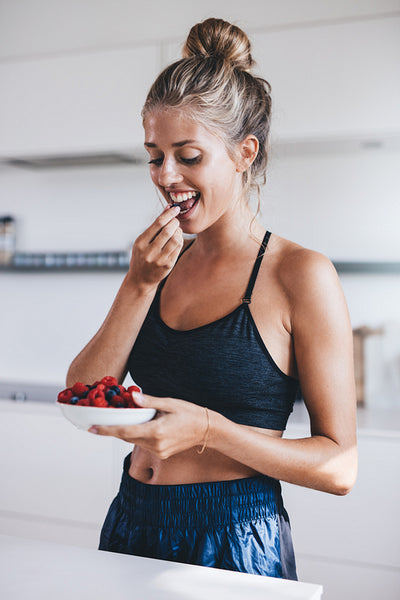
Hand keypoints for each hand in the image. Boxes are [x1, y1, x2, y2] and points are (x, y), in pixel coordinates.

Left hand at [89, 393, 208, 459]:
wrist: (208, 430)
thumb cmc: (190, 413)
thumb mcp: (170, 403)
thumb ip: (149, 402)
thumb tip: (132, 397)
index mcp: (157, 431)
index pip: (125, 432)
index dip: (106, 430)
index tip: (92, 428)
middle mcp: (156, 445)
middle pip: (126, 437)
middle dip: (113, 429)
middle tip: (98, 421)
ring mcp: (158, 451)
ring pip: (133, 441)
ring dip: (126, 431)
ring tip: (120, 420)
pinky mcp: (161, 454)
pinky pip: (142, 444)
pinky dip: (137, 435)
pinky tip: (139, 425)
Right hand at [128, 205, 182, 292]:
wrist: (140, 280)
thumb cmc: (141, 256)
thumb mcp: (141, 242)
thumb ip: (154, 227)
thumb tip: (168, 209)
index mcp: (140, 243)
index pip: (158, 223)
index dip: (169, 214)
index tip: (175, 208)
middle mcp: (149, 251)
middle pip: (168, 230)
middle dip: (175, 222)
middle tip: (176, 220)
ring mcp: (159, 259)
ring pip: (176, 239)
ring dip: (179, 231)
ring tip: (176, 230)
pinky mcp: (168, 265)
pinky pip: (178, 248)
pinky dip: (180, 240)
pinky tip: (177, 239)